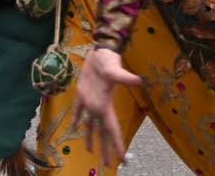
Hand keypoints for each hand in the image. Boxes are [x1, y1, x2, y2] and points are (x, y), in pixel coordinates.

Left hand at [72, 48, 142, 166]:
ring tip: (90, 150)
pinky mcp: (83, 92)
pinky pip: (79, 109)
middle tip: (109, 163)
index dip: (118, 144)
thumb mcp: (115, 69)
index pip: (113, 130)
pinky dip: (77, 118)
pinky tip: (75, 126)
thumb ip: (125, 77)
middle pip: (103, 132)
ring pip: (91, 124)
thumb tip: (139, 81)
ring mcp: (91, 100)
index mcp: (105, 106)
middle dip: (106, 148)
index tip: (122, 158)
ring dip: (91, 137)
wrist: (101, 50)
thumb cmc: (108, 59)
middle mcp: (99, 106)